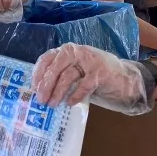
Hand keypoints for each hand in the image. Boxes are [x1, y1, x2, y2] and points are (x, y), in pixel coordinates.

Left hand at [30, 43, 150, 115]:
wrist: (123, 77)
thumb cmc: (93, 75)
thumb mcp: (75, 70)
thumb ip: (60, 74)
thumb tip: (40, 91)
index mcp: (67, 50)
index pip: (46, 59)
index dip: (38, 74)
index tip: (33, 88)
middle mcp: (76, 52)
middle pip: (55, 67)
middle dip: (46, 85)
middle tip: (41, 100)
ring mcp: (89, 61)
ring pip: (67, 76)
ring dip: (58, 92)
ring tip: (52, 104)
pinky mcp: (100, 73)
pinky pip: (83, 86)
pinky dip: (75, 96)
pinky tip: (70, 103)